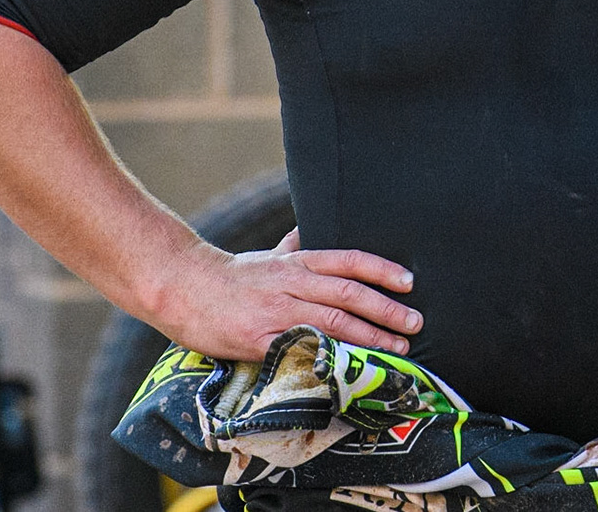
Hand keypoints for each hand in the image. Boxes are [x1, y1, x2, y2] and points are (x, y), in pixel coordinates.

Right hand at [148, 228, 421, 363]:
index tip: (410, 282)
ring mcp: (276, 311)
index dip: (382, 270)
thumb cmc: (230, 276)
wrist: (181, 288)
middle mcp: (292, 283)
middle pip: (349, 293)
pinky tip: (350, 368)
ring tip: (396, 349)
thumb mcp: (267, 257)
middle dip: (386, 310)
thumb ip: (291, 247)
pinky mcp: (259, 340)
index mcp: (298, 263)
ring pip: (332, 322)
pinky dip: (328, 357)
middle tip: (415, 324)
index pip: (349, 261)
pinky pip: (300, 349)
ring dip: (369, 337)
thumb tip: (308, 228)